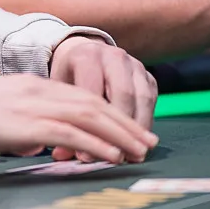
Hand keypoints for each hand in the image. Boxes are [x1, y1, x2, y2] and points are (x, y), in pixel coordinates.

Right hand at [0, 74, 157, 164]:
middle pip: (93, 103)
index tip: (132, 131)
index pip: (81, 97)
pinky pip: (69, 133)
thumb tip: (34, 143)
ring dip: (119, 134)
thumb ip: (19, 126)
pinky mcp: (21, 123)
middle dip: (125, 124)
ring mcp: (29, 104)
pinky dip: (96, 143)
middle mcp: (36, 89)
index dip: (112, 114)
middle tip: (150, 143)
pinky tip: (112, 155)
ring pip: (88, 116)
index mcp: (30, 85)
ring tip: (140, 151)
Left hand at [48, 35, 157, 160]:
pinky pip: (151, 102)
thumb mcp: (59, 91)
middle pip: (123, 96)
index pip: (93, 95)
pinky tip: (138, 142)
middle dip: (121, 130)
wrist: (84, 51)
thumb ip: (60, 120)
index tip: (88, 155)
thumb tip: (63, 155)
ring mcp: (134, 65)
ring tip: (133, 155)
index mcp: (87, 56)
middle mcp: (113, 57)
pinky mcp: (148, 76)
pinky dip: (145, 124)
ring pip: (141, 99)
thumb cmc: (68, 75)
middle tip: (117, 157)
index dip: (91, 128)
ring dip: (138, 130)